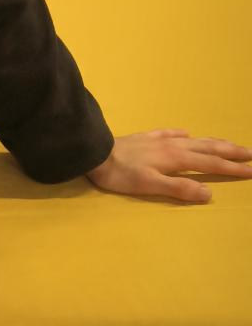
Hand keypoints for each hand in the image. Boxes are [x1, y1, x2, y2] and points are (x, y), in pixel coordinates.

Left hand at [85, 130, 251, 202]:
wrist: (93, 153)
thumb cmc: (120, 173)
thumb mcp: (150, 185)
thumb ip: (179, 188)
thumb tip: (209, 193)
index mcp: (176, 159)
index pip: (211, 163)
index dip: (233, 167)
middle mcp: (171, 146)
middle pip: (207, 148)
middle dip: (231, 151)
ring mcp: (158, 140)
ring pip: (193, 140)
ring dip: (213, 142)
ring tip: (228, 143)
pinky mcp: (144, 138)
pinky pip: (169, 133)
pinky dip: (182, 134)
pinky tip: (185, 132)